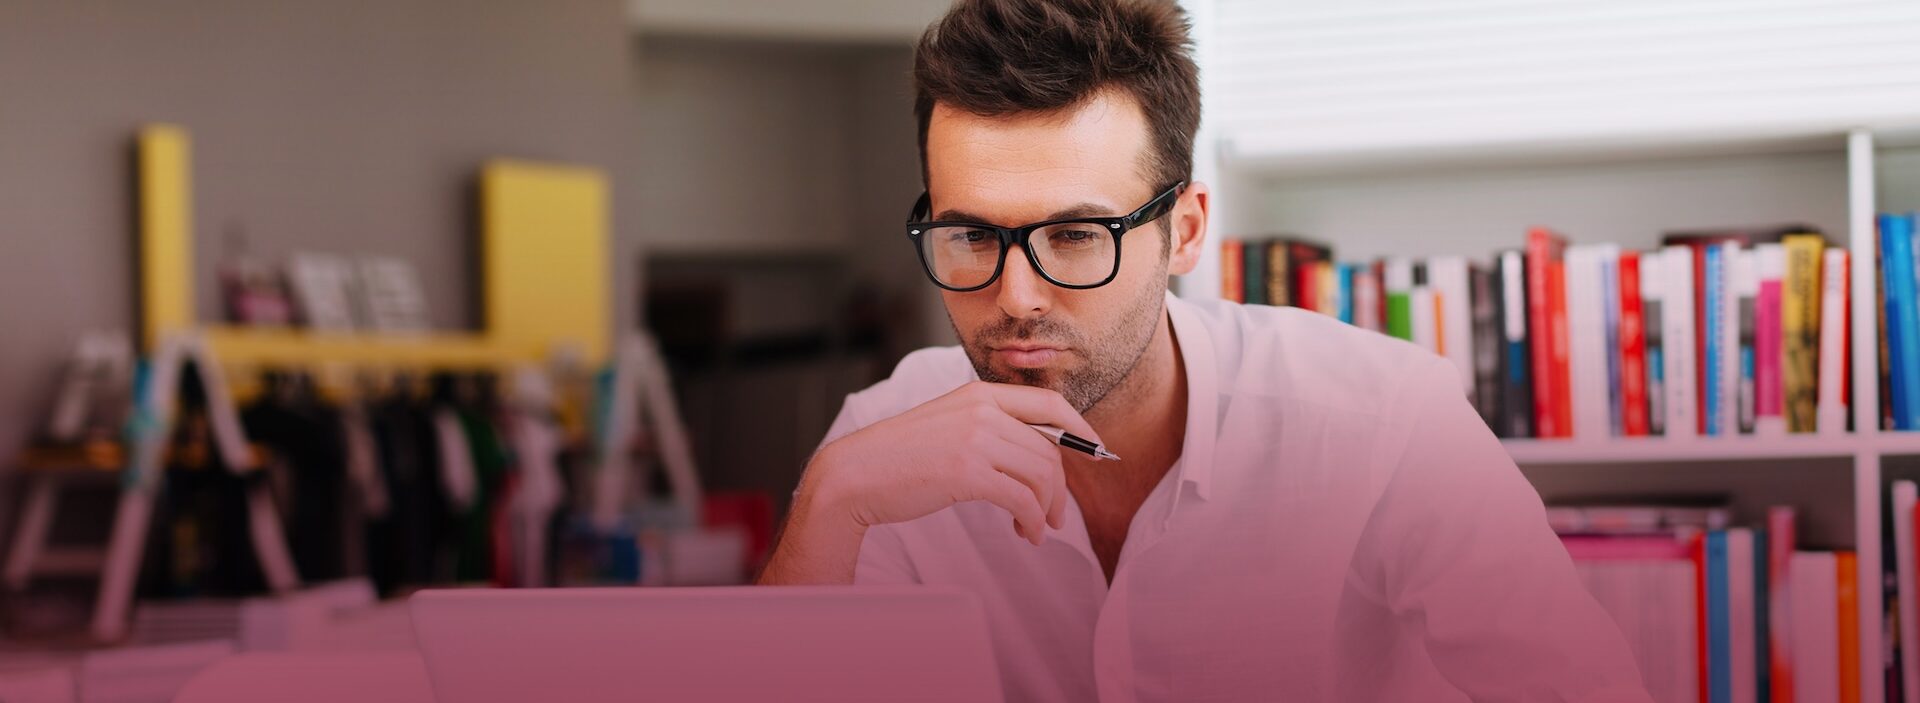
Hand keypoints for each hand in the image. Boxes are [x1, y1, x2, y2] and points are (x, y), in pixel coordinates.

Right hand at [802, 381, 1102, 544]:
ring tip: (1036, 528)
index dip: (1080, 428)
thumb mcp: (950, 424)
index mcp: (979, 393)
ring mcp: (975, 439)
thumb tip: (1039, 451)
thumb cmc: (900, 457)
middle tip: (1054, 514)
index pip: (1050, 403)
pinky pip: (1022, 498)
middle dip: (1060, 487)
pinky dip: (1031, 521)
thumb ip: (990, 426)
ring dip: (1046, 508)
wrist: (856, 474)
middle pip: (1049, 448)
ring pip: (1041, 474)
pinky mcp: (967, 472)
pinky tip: (1023, 532)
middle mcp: (982, 410)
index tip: (1094, 451)